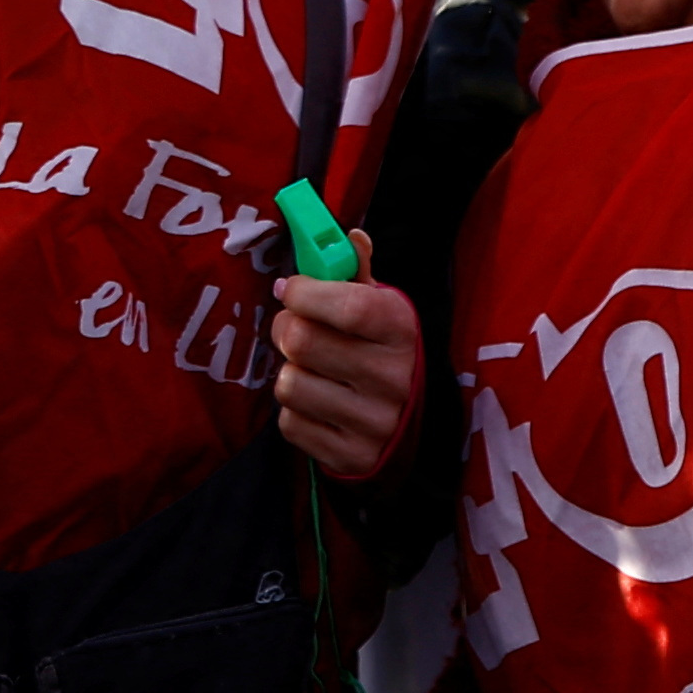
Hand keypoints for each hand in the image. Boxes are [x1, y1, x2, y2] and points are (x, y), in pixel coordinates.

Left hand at [266, 273, 422, 480]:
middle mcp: (392, 378)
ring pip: (289, 384)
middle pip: (302, 341)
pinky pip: (290, 423)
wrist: (406, 426)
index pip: (348, 306)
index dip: (305, 292)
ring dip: (290, 373)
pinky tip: (317, 404)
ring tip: (310, 369)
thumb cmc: (380, 350)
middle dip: (286, 328)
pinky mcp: (349, 456)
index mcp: (401, 331)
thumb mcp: (380, 307)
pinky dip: (294, 411)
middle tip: (293, 328)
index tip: (290, 289)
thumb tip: (349, 236)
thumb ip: (357, 270)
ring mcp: (373, 423)